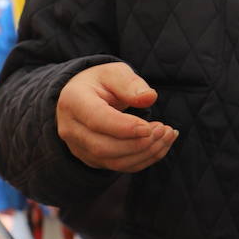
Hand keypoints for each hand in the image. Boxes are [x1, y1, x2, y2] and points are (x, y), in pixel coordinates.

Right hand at [56, 62, 177, 171]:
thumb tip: (149, 98)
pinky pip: (120, 166)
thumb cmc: (102, 82)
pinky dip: (144, 159)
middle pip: (103, 146)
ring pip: (113, 161)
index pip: (97, 120)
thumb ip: (130, 83)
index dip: (124, 127)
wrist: (85, 96)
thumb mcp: (115, 72)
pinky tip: (161, 145)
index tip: (148, 128)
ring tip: (167, 135)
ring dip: (145, 153)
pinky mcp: (93, 159)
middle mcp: (71, 129)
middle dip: (138, 143)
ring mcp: (80, 148)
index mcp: (74, 101)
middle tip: (164, 129)